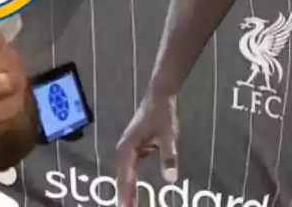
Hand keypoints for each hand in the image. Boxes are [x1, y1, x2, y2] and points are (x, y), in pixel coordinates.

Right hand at [115, 90, 178, 206]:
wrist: (159, 95)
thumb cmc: (162, 114)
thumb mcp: (168, 136)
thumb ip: (168, 156)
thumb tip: (170, 179)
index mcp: (128, 148)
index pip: (125, 177)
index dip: (126, 194)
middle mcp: (123, 150)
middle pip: (120, 177)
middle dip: (123, 195)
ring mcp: (127, 148)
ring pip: (123, 174)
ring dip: (125, 189)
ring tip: (128, 205)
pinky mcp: (133, 147)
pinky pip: (128, 169)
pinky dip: (129, 180)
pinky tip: (133, 190)